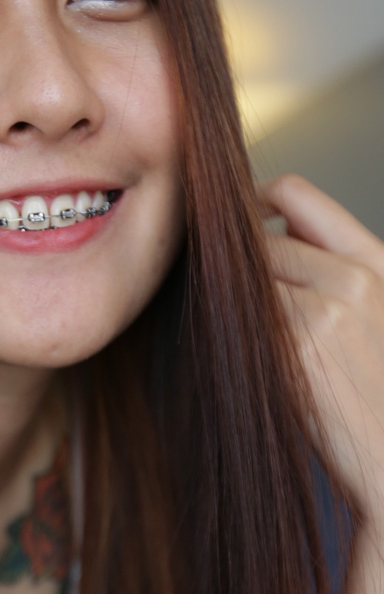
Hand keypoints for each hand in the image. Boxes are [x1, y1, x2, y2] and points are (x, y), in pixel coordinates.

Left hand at [260, 173, 383, 538]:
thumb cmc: (378, 399)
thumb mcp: (376, 315)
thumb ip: (332, 274)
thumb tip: (269, 237)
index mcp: (376, 263)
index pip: (296, 194)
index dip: (253, 200)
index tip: (235, 224)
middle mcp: (353, 279)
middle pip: (256, 239)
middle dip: (234, 266)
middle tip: (224, 296)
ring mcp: (324, 313)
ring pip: (241, 281)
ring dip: (228, 303)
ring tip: (239, 338)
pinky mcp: (295, 351)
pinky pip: (238, 321)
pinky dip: (227, 335)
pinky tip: (239, 361)